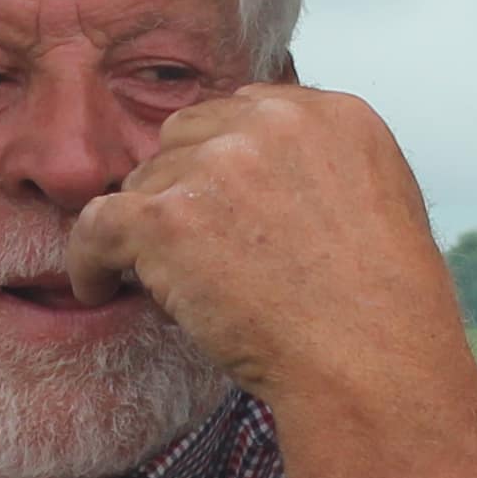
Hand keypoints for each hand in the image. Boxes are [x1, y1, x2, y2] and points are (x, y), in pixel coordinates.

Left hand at [59, 85, 473, 423]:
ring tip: (171, 287)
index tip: (218, 207)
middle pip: (187, 136)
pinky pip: (98, 224)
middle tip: (193, 251)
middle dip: (183, 189)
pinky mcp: (167, 218)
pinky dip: (91, 258)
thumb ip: (324, 169)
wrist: (373, 364)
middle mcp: (274, 124)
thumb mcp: (385, 207)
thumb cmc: (384, 314)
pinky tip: (99, 286)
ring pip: (145, 182)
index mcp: (332, 115)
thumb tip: (265, 179)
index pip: (246, 112)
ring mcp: (218, 165)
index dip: (224, 161)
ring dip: (149, 231)